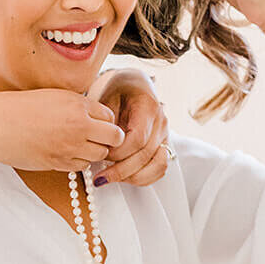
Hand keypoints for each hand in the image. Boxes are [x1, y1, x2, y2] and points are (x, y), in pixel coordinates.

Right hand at [0, 89, 125, 172]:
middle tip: (97, 138)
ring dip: (94, 151)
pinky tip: (66, 153)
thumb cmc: (20, 108)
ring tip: (78, 145)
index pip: (110, 116)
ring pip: (100, 155)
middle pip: (114, 137)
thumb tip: (96, 117)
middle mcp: (78, 125)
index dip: (104, 121)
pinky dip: (79, 161)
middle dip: (109, 139)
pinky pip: (82, 166)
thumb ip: (77, 106)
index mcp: (77, 104)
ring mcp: (70, 146)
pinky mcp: (59, 163)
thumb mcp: (53, 96)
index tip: (95, 123)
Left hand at [91, 67, 169, 186]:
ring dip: (133, 177)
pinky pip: (159, 168)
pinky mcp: (163, 145)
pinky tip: (124, 177)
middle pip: (146, 155)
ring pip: (157, 166)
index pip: (138, 139)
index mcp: (148, 107)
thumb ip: (104, 123)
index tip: (101, 155)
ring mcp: (165, 135)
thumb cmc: (117, 91)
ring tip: (112, 178)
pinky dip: (143, 178)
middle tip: (100, 177)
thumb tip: (99, 148)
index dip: (119, 153)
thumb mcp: (106, 99)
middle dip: (121, 170)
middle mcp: (161, 122)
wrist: (133, 85)